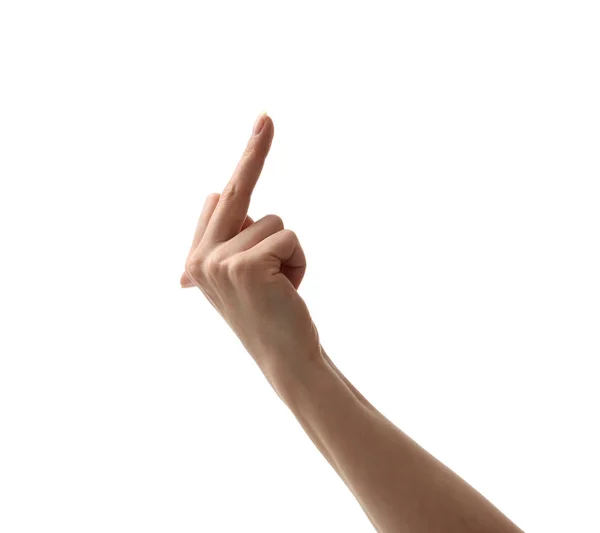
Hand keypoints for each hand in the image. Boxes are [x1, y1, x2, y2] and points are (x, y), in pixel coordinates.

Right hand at [180, 113, 320, 378]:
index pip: (220, 200)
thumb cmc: (271, 316)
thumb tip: (215, 194)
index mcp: (197, 257)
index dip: (244, 168)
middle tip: (267, 116)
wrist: (286, 358)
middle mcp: (200, 257)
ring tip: (280, 287)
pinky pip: (288, 237)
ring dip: (289, 253)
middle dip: (254, 149)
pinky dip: (298, 262)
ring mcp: (218, 260)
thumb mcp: (240, 277)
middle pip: (236, 190)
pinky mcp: (244, 264)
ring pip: (275, 222)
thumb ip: (226, 237)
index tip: (260, 129)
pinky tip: (287, 291)